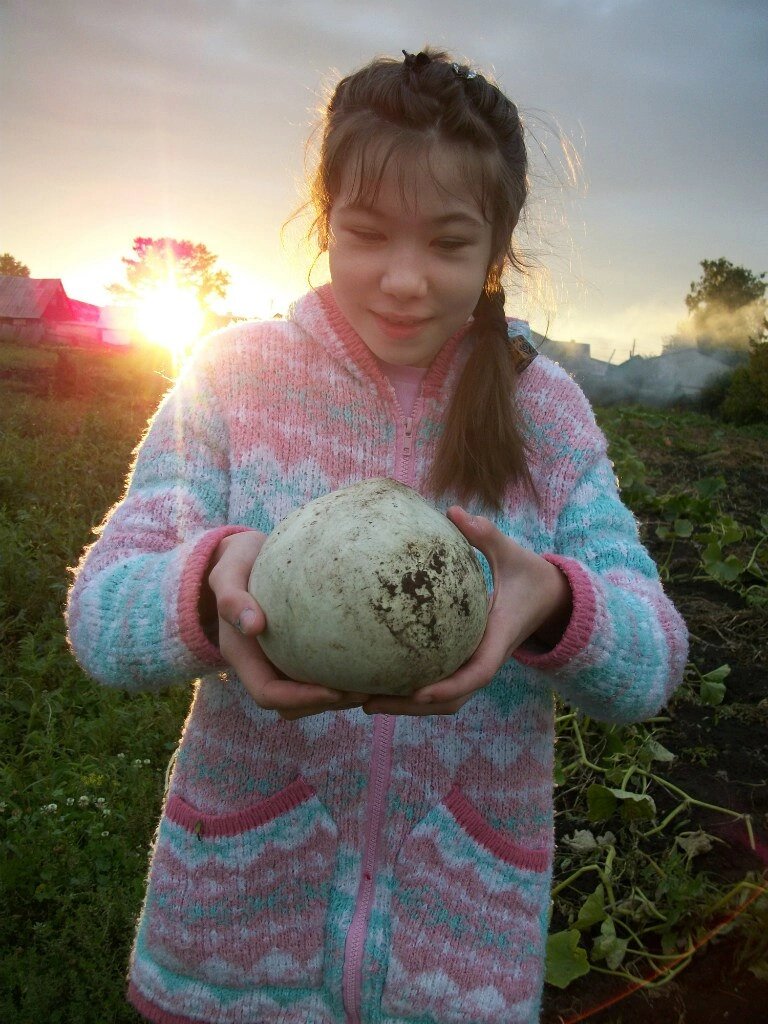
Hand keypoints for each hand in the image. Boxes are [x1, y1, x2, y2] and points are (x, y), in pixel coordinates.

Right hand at [207, 532, 369, 719]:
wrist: (243, 558)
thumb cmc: (235, 563)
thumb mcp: (227, 573)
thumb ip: (232, 597)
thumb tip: (253, 626)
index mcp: (244, 656)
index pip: (268, 694)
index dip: (300, 699)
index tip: (334, 690)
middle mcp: (263, 665)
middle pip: (293, 704)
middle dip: (327, 703)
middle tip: (366, 691)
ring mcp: (282, 659)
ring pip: (310, 693)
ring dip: (341, 697)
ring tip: (376, 685)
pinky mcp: (300, 649)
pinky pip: (322, 669)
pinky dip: (345, 674)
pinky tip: (374, 661)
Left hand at [360, 506, 571, 716]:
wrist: (549, 599)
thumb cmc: (529, 576)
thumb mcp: (513, 555)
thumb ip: (487, 536)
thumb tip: (455, 511)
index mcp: (498, 640)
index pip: (476, 673)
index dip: (447, 686)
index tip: (417, 692)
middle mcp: (484, 659)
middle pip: (449, 699)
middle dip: (410, 706)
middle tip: (367, 704)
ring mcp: (474, 664)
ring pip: (442, 699)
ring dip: (404, 705)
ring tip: (361, 701)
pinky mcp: (464, 661)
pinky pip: (437, 682)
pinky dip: (410, 689)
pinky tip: (376, 682)